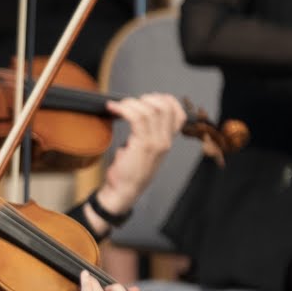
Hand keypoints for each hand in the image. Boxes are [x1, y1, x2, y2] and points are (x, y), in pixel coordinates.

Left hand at [97, 93, 185, 214]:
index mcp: (167, 141)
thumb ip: (144, 134)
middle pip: (165, 106)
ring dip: (131, 103)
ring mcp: (156, 142)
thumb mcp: (142, 150)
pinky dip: (124, 109)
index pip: (178, 113)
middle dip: (146, 98)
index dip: (164, 100)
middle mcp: (165, 140)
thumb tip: (134, 115)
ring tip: (118, 106)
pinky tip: (114, 109)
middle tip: (129, 103)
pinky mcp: (143, 145)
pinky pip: (137, 118)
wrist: (123, 192)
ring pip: (150, 110)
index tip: (146, 99)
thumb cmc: (128, 172)